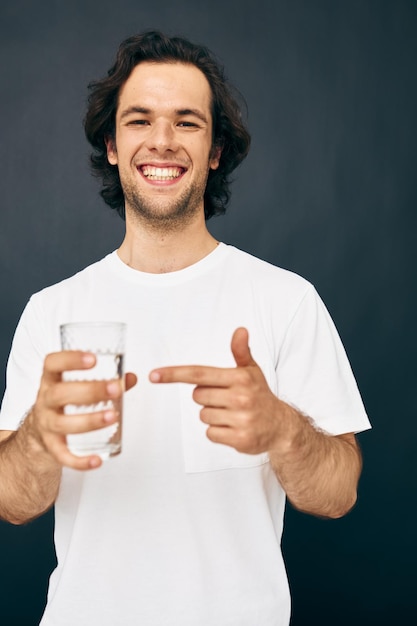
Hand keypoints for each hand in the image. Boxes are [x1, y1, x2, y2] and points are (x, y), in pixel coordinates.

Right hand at [26, 351, 136, 469]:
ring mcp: (46, 425)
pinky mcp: (51, 447)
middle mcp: (45, 401)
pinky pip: (63, 456)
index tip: (93, 359)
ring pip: (63, 424)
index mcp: (51, 380)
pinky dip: (79, 461)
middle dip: (90, 391)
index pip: (53, 364)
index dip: (70, 359)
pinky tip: (97, 460)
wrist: (37, 432)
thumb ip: (104, 381)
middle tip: (115, 390)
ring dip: (90, 421)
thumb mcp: (76, 385)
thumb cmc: (63, 402)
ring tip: (113, 417)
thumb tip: (129, 377)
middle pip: (60, 394)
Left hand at [149, 327, 288, 454]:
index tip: (154, 375)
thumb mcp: (251, 371)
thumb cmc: (260, 395)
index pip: (199, 374)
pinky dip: (218, 432)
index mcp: (240, 378)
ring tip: (232, 414)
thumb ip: (241, 351)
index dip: (174, 374)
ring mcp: (241, 419)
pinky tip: (233, 427)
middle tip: (226, 399)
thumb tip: (240, 330)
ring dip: (213, 416)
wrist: (281, 426)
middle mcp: (241, 397)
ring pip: (203, 415)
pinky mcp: (240, 439)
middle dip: (207, 398)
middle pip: (198, 396)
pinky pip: (210, 433)